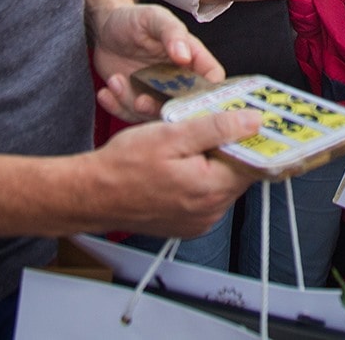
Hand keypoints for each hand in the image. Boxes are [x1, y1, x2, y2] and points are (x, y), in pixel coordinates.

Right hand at [85, 113, 261, 237]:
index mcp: (211, 189)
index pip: (254, 161)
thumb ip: (217, 128)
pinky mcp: (186, 224)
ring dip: (210, 161)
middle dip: (225, 146)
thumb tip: (253, 122)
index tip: (246, 119)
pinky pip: (204, 196)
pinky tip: (177, 164)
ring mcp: (198, 221)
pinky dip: (197, 178)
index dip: (250, 137)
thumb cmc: (124, 166)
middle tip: (203, 126)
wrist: (91, 195)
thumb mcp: (173, 134)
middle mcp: (210, 212)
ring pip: (221, 182)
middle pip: (238, 171)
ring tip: (184, 145)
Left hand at [89, 4, 226, 122]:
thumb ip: (171, 33)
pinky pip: (130, 115)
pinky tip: (105, 92)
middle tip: (140, 100)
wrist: (104, 28)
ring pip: (154, 114)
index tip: (190, 101)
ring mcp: (156, 92)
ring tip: (115, 81)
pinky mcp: (135, 100)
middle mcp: (178, 79)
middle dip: (160, 108)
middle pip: (183, 106)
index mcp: (192, 58)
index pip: (211, 79)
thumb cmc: (134, 18)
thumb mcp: (154, 18)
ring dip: (132, 105)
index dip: (208, 95)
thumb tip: (185, 56)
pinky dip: (116, 108)